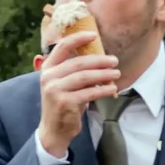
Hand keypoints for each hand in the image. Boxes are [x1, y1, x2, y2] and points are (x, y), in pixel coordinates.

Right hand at [35, 31, 119, 157]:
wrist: (54, 130)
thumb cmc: (63, 103)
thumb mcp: (63, 84)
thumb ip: (74, 70)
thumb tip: (100, 57)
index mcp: (47, 68)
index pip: (62, 47)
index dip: (78, 38)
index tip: (93, 35)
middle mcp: (48, 77)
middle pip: (78, 63)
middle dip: (99, 61)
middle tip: (114, 61)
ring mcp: (55, 90)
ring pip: (85, 77)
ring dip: (103, 74)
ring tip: (116, 74)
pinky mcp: (65, 102)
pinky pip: (89, 92)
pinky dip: (103, 90)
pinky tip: (112, 88)